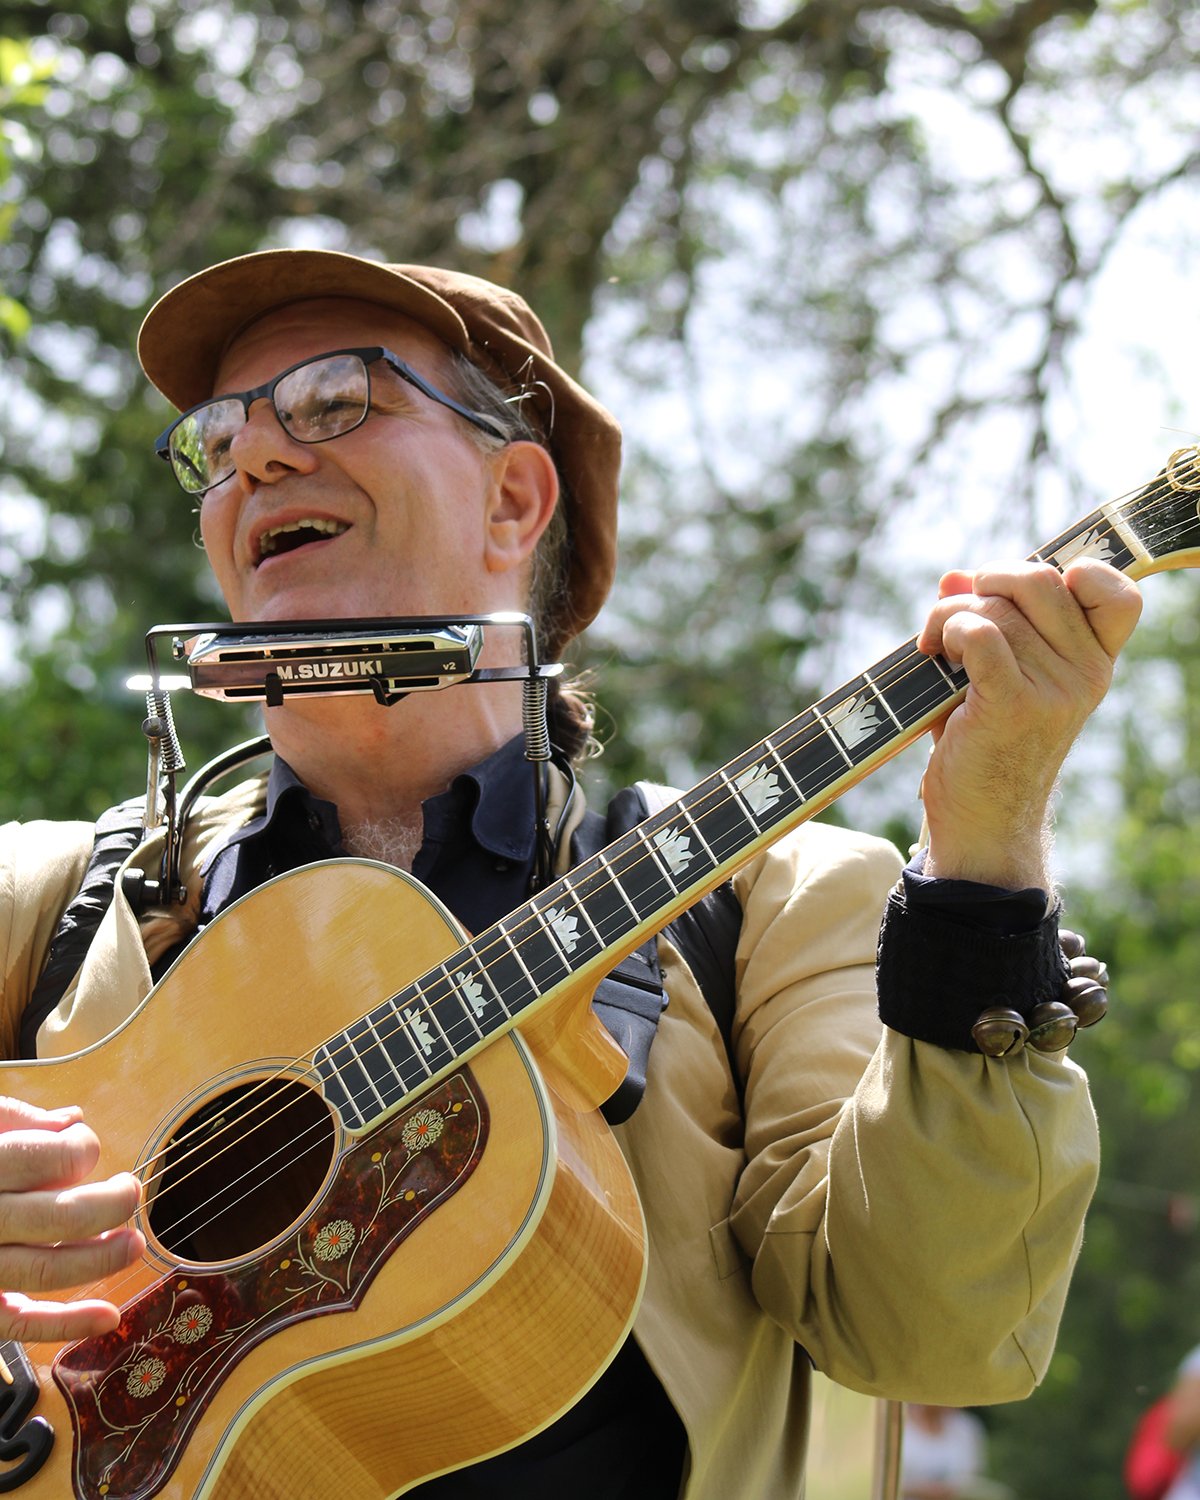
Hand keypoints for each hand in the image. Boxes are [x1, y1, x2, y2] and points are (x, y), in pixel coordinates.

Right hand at [0, 1096, 143, 1342]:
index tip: (86, 1146)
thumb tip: (71, 1122)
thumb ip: (15, 1118)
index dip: (79, 1149)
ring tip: (134, 1244)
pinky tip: (109, 1316)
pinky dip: (66, 1323)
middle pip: (53, 1218)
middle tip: (130, 1192)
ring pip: (42, 1271)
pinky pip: (17, 1323)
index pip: (40, 1158)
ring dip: (99, 1260)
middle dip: (107, 1205)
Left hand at [916, 558, 1140, 888]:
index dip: (1078, 572)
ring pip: (995, 608)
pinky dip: (948, 631)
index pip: (1118, 596)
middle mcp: (1085, 673)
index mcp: (1094, 662)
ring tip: (936, 647)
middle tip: (958, 615)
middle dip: (987, 583)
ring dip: (949, 616)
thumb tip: (955, 575)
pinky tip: (935, 655)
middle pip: (1041, 580)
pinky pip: (978, 633)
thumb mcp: (994, 674)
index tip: (1025, 592)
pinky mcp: (1013, 704)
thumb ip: (984, 620)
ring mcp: (1054, 689)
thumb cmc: (984, 744)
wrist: (982, 822)